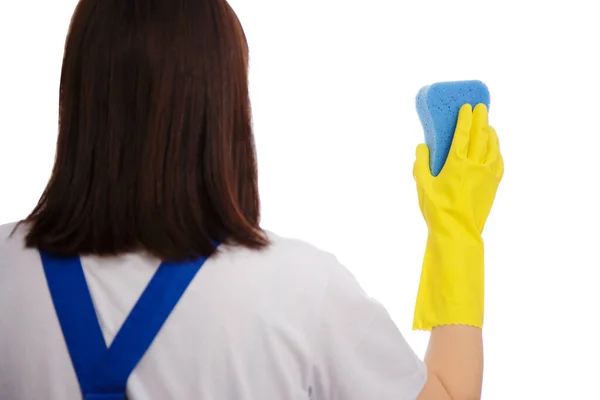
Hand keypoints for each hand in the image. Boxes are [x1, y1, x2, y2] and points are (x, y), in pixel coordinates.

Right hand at [412, 103, 503, 329]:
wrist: (457, 232)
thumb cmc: (437, 209)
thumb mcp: (422, 185)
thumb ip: (420, 163)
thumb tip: (422, 147)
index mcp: (456, 163)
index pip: (463, 134)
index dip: (465, 119)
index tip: (466, 107)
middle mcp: (475, 165)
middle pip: (481, 136)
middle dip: (481, 119)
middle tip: (481, 107)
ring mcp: (487, 175)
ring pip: (493, 147)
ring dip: (491, 133)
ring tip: (489, 125)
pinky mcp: (493, 185)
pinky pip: (498, 162)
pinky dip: (497, 152)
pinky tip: (494, 150)